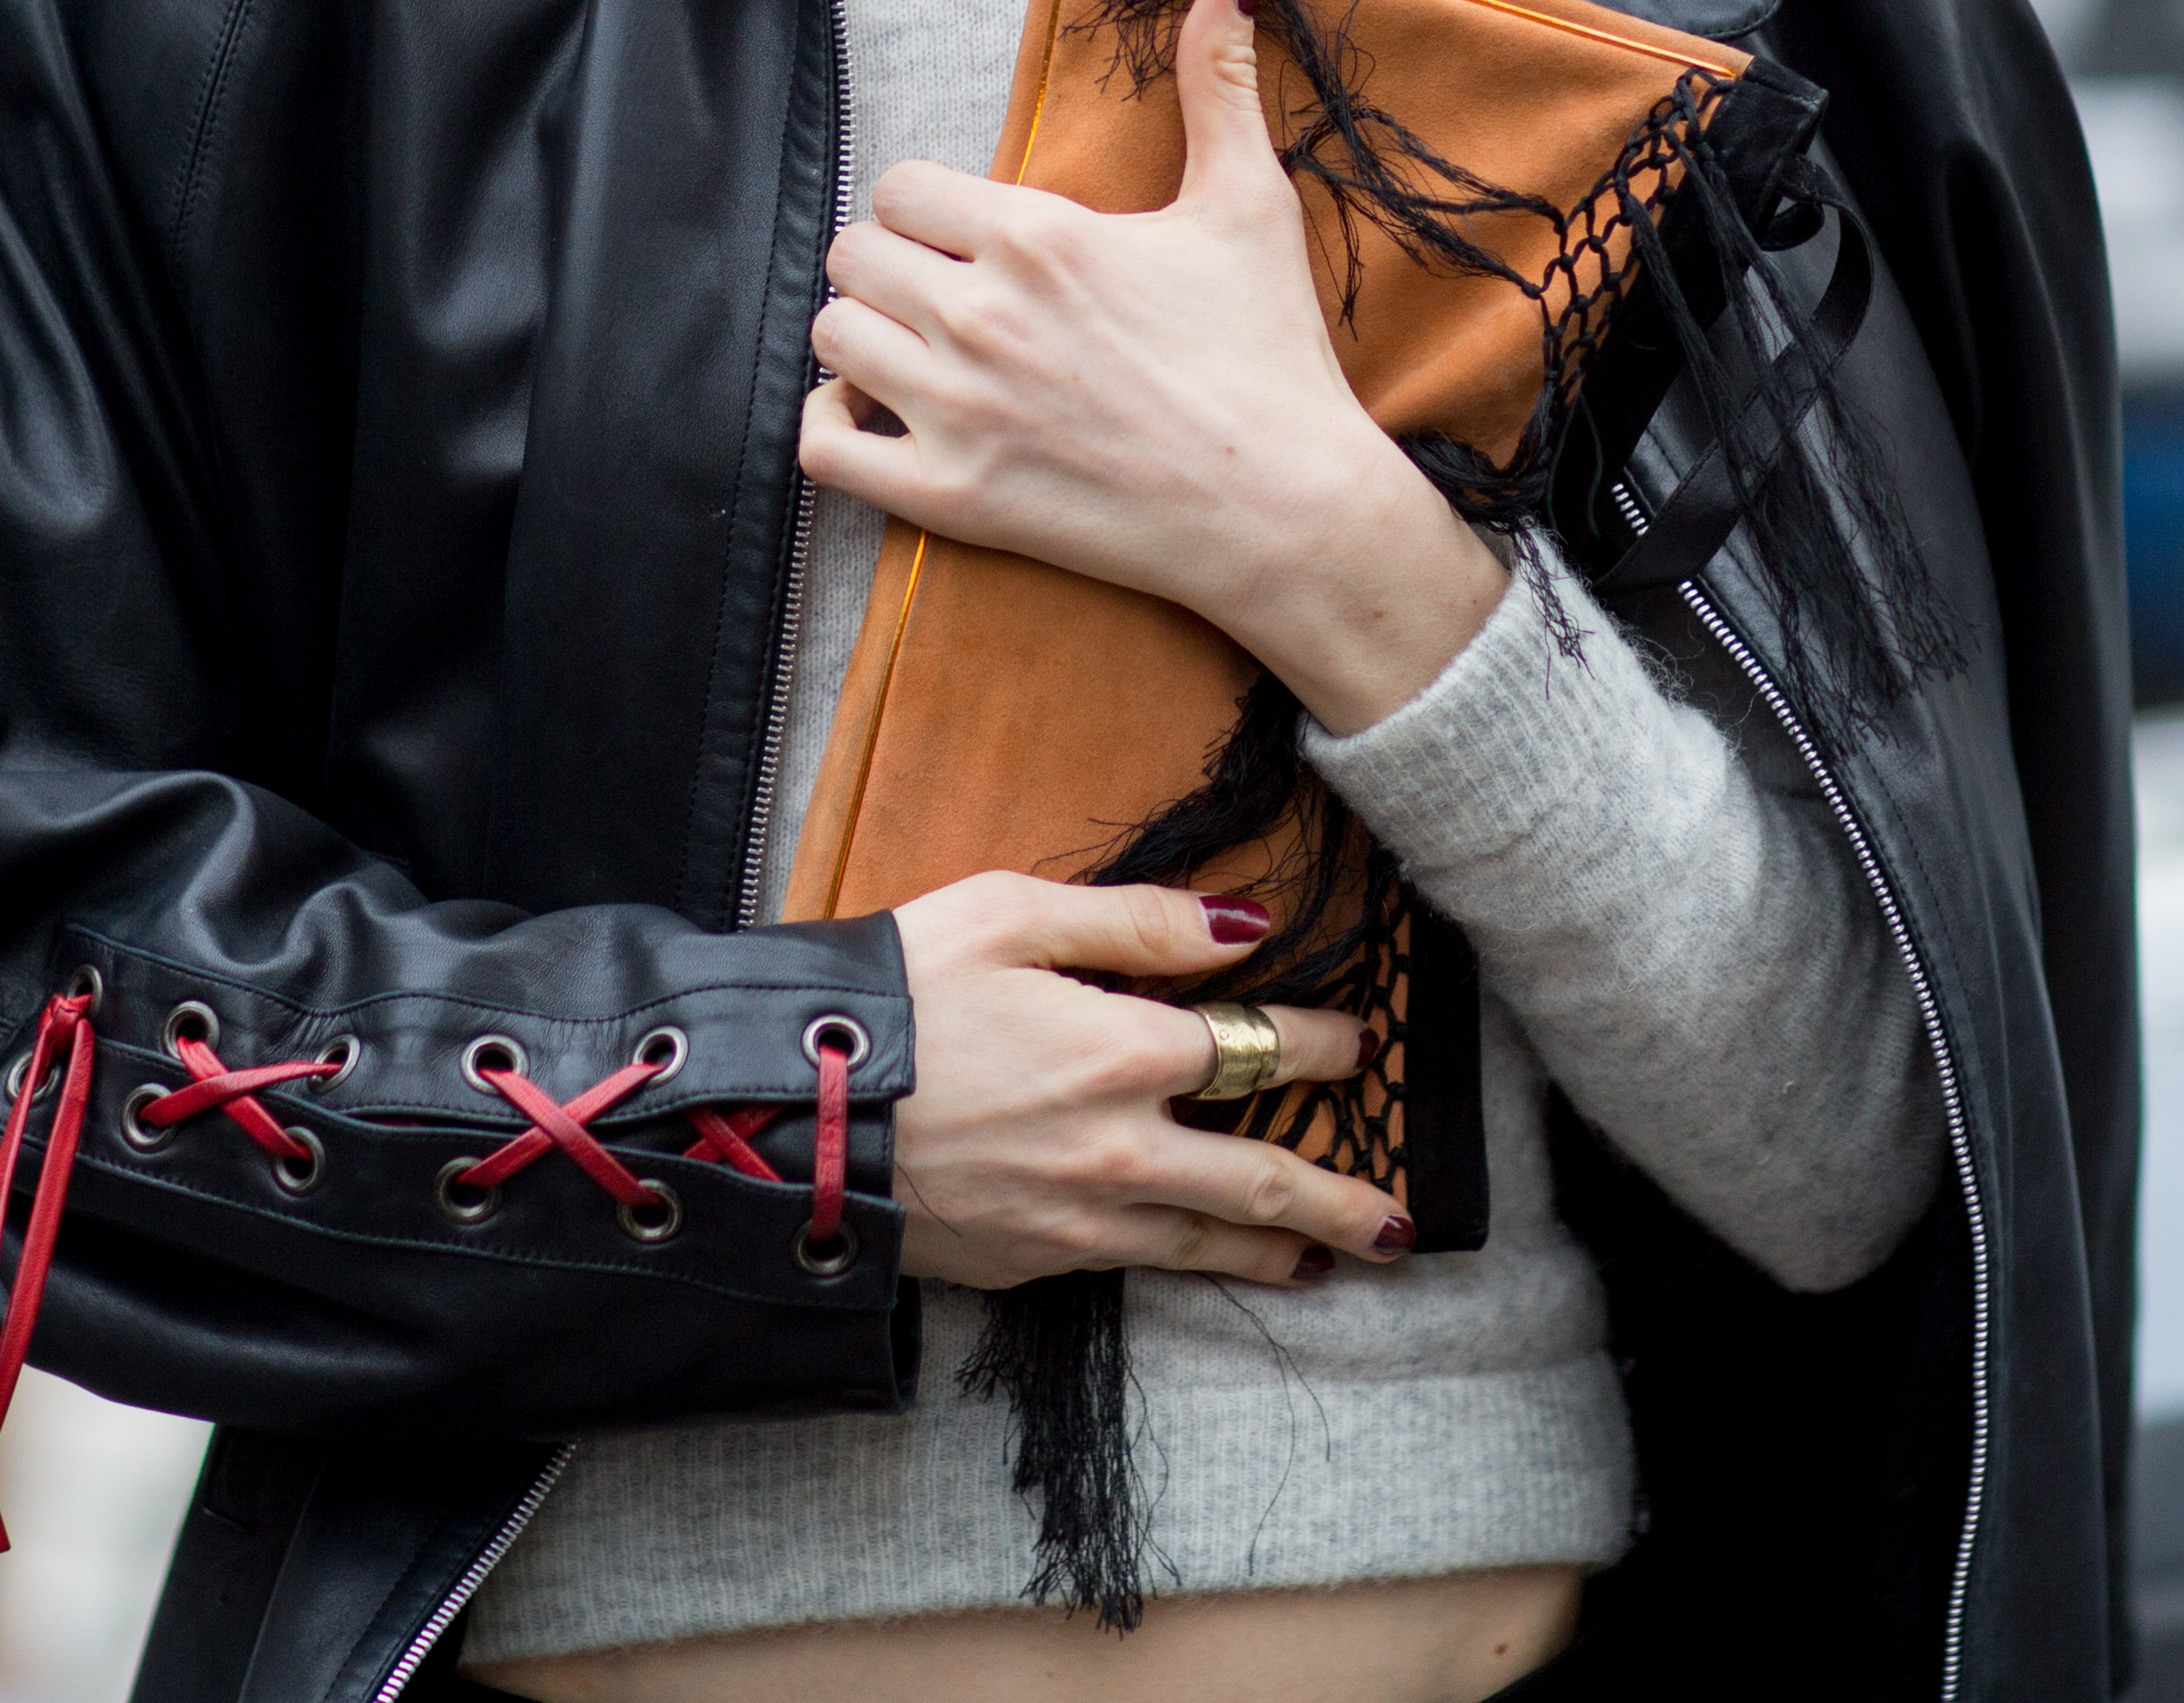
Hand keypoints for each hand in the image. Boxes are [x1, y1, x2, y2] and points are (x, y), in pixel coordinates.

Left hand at [797, 0, 1502, 732]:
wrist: (1287, 510)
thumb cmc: (1271, 356)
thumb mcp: (1250, 203)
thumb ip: (1220, 79)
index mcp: (1037, 236)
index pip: (899, 186)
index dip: (928, 207)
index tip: (970, 236)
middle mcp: (981, 316)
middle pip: (853, 256)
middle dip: (892, 267)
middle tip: (947, 293)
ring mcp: (958, 411)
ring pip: (831, 338)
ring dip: (866, 340)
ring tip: (921, 352)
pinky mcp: (949, 497)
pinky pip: (823, 447)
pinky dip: (833, 426)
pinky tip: (880, 415)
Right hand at [883, 871, 1406, 1289]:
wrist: (784, 1113)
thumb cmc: (893, 994)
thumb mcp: (1010, 913)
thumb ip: (1136, 921)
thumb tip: (1242, 924)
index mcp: (1124, 1051)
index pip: (1259, 1048)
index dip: (1319, 1046)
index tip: (1356, 1047)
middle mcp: (1120, 1150)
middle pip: (1265, 1183)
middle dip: (1343, 1200)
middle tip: (1400, 1223)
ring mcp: (1077, 1221)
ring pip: (1207, 1245)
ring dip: (1278, 1253)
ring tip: (1327, 1263)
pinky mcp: (1030, 1264)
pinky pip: (1131, 1268)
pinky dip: (1186, 1269)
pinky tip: (1199, 1265)